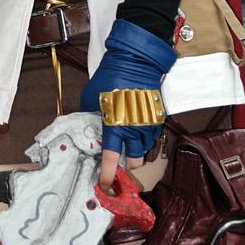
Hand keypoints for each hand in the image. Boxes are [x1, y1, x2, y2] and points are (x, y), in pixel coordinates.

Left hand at [80, 18, 176, 192]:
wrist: (136, 60)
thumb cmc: (110, 77)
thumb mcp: (91, 98)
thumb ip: (89, 116)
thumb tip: (85, 128)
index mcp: (115, 124)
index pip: (112, 158)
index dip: (109, 175)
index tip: (105, 185)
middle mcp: (134, 128)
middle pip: (136, 162)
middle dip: (128, 168)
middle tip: (120, 165)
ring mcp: (149, 123)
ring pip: (146, 150)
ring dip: (138, 154)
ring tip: (128, 149)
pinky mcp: (158, 116)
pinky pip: (153, 136)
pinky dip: (146, 140)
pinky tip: (137, 134)